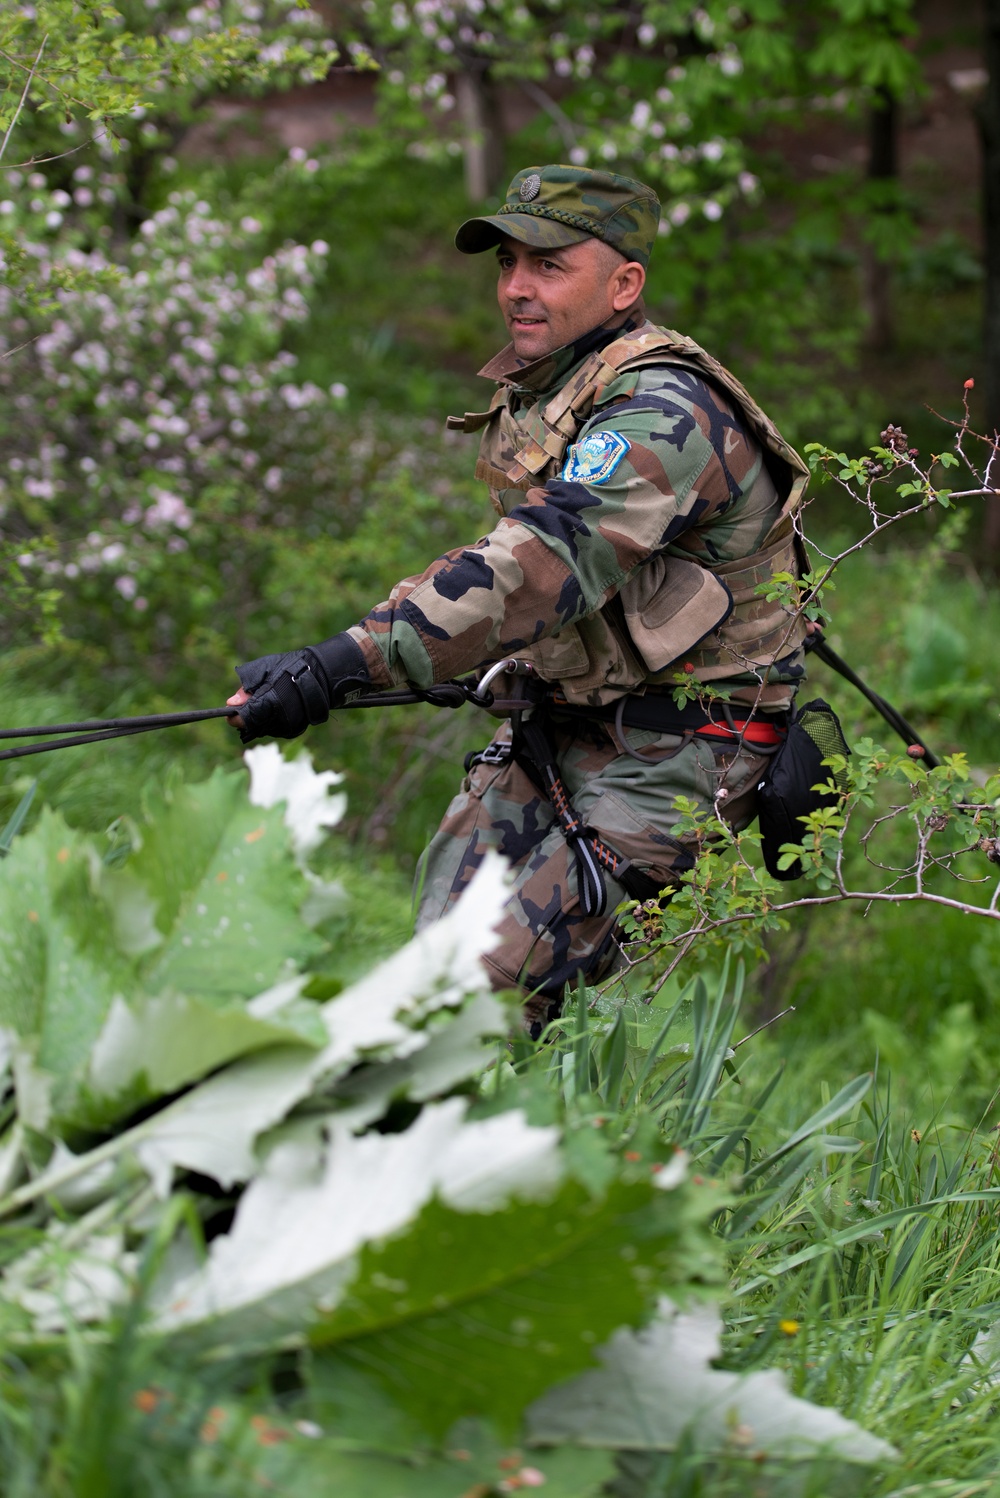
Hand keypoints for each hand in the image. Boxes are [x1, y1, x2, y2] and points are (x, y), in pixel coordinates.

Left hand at [227, 634, 371, 743]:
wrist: (321, 675)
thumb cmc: (291, 667)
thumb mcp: (265, 669)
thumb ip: (247, 687)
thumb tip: (231, 703)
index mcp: (270, 702)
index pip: (244, 720)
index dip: (234, 717)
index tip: (230, 713)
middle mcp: (280, 719)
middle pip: (252, 727)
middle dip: (247, 717)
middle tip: (249, 703)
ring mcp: (289, 727)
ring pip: (263, 730)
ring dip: (258, 720)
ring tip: (265, 702)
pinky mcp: (295, 730)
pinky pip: (275, 730)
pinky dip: (270, 722)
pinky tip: (275, 709)